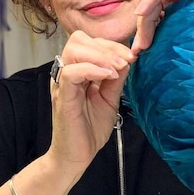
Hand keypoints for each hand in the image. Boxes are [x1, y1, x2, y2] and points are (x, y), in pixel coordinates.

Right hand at [48, 31, 134, 168]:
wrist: (77, 155)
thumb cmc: (90, 128)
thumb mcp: (110, 98)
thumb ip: (116, 79)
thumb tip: (127, 59)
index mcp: (77, 70)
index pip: (90, 42)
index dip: (112, 45)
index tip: (131, 56)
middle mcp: (66, 73)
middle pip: (78, 39)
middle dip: (106, 46)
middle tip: (125, 61)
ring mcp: (62, 83)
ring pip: (73, 50)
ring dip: (100, 56)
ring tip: (117, 69)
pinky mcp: (63, 96)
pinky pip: (71, 73)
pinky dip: (92, 69)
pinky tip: (108, 76)